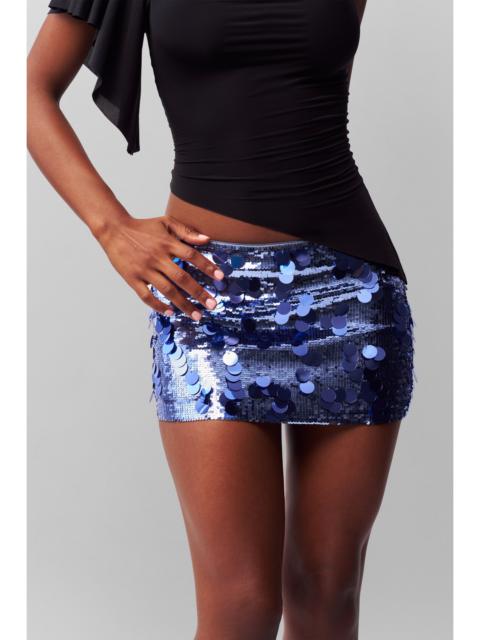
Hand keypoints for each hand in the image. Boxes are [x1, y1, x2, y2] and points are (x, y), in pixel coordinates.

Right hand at [95, 214, 224, 318]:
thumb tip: (207, 239)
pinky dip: (158, 305)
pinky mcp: (132, 278)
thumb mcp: (165, 222)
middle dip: (199, 292)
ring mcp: (144, 269)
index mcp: (167, 243)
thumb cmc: (142, 227)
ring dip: (183, 304)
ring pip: (167, 290)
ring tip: (196, 314)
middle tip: (212, 304)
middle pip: (182, 278)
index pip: (191, 256)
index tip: (220, 277)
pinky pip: (146, 296)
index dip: (207, 266)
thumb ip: (186, 231)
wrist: (114, 230)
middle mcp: (157, 257)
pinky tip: (170, 312)